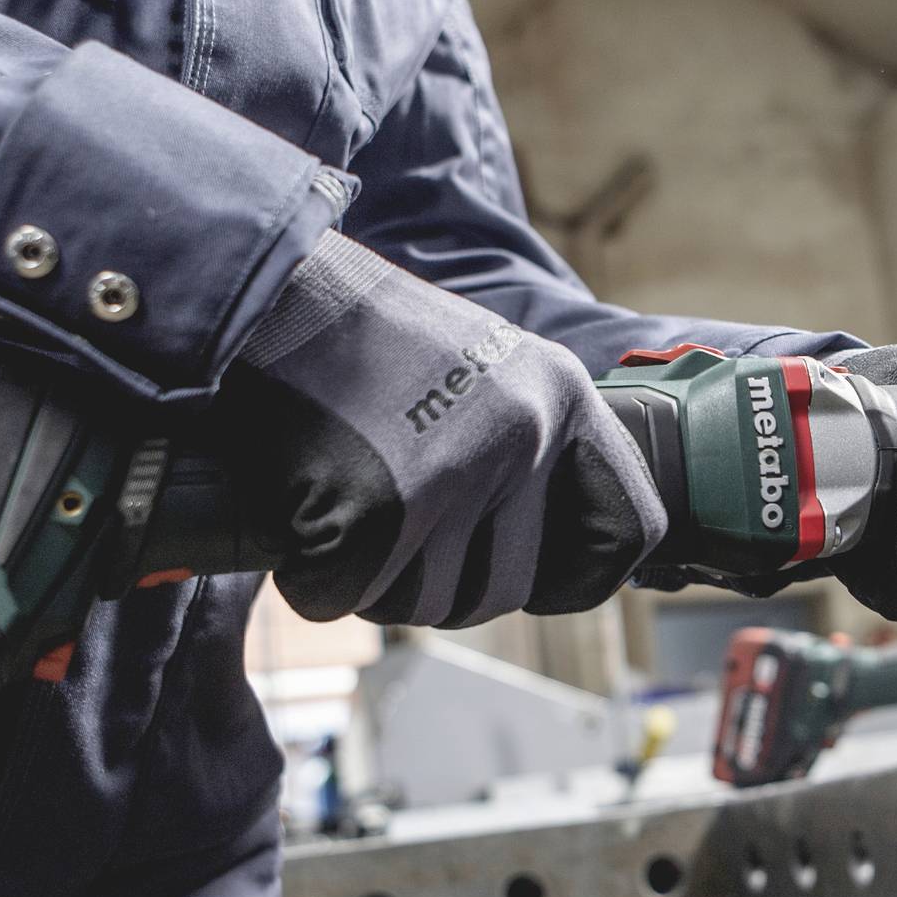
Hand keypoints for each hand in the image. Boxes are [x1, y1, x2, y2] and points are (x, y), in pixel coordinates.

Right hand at [219, 234, 664, 624]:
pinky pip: (346, 595)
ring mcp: (450, 475)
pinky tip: (303, 512)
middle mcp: (523, 437)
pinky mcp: (372, 510)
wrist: (268, 293)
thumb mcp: (487, 372)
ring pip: (425, 603)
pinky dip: (314, 576)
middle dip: (441, 585)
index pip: (627, 529)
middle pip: (503, 591)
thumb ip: (527, 448)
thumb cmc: (365, 341)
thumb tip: (542, 553)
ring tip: (343, 506)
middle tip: (391, 537)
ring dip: (374, 581)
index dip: (578, 576)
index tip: (535, 579)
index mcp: (562, 399)